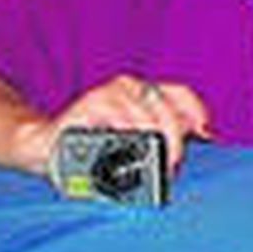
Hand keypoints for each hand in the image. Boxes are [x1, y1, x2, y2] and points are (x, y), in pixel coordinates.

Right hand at [22, 74, 211, 175]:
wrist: (45, 145)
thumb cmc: (92, 145)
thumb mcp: (129, 141)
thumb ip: (157, 139)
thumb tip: (188, 146)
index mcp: (145, 92)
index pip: (181, 94)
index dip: (197, 112)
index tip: (207, 133)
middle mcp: (131, 87)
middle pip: (167, 110)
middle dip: (175, 141)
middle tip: (173, 165)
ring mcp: (110, 92)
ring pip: (146, 117)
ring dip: (152, 143)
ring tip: (151, 164)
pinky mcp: (91, 103)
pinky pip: (119, 119)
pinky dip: (125, 136)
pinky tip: (124, 149)